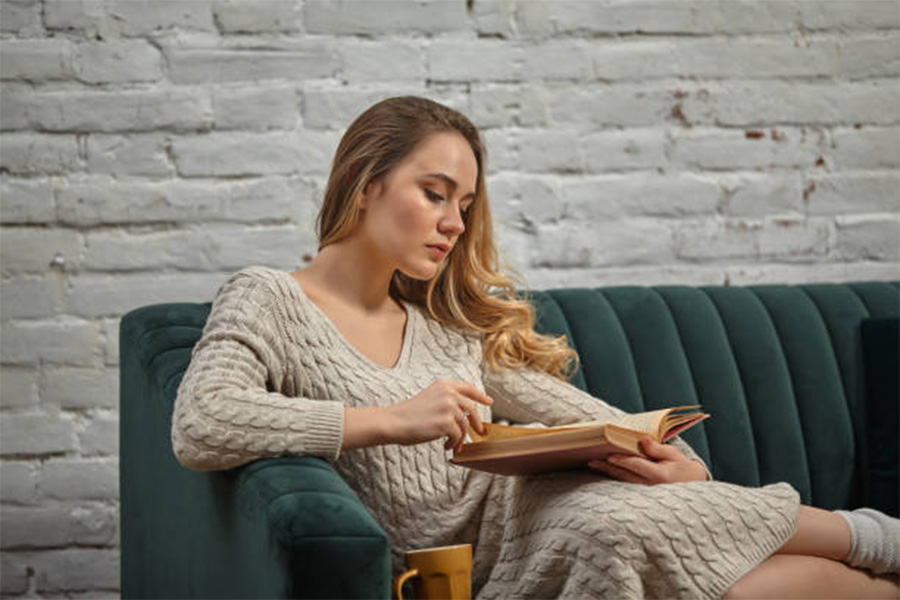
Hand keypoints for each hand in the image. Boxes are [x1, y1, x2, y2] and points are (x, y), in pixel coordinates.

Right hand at [383, 379, 493, 452]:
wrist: (394, 422)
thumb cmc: (409, 414)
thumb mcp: (430, 398)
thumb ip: (447, 401)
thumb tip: (465, 414)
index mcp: (444, 385)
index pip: (468, 388)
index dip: (480, 395)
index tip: (489, 401)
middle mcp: (449, 393)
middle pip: (471, 409)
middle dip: (476, 422)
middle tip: (478, 431)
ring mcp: (449, 407)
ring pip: (464, 425)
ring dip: (460, 437)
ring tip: (451, 444)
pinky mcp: (446, 423)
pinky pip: (458, 436)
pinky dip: (453, 443)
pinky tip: (445, 446)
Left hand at [587, 436, 708, 483]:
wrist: (693, 487)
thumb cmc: (683, 469)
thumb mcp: (674, 455)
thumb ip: (657, 448)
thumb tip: (642, 439)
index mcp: (660, 476)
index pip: (637, 466)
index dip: (622, 461)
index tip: (608, 456)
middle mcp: (651, 486)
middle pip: (625, 475)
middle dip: (608, 467)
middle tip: (592, 460)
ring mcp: (646, 493)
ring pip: (623, 481)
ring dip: (607, 473)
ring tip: (592, 464)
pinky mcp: (643, 495)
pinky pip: (626, 485)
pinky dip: (614, 477)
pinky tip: (603, 471)